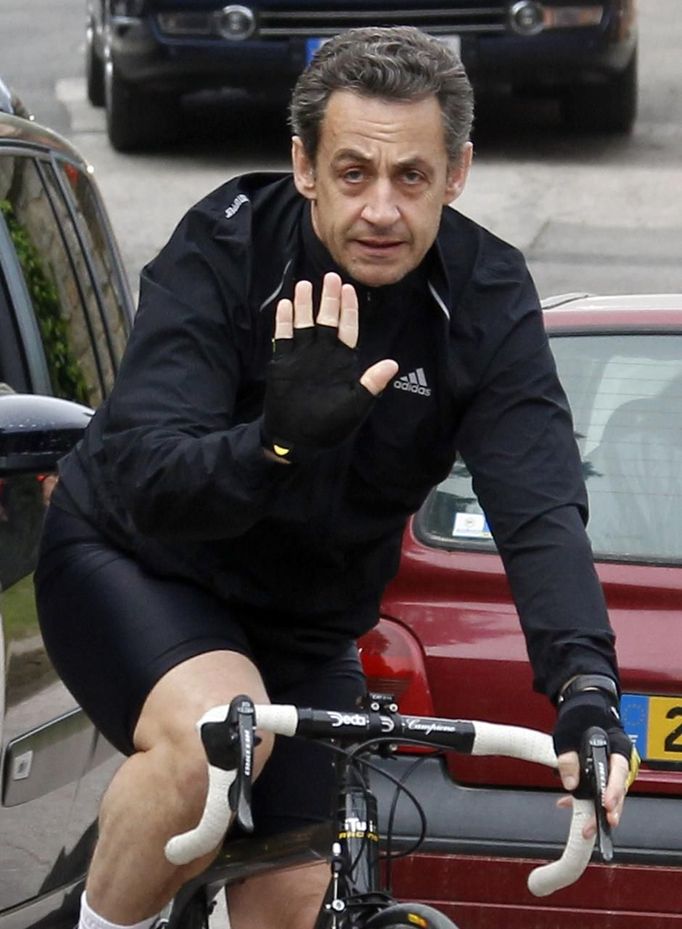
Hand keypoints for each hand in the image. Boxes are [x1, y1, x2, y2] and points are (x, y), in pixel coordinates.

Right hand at [263, 272, 397, 458]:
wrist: (298, 439)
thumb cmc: (329, 426)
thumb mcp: (355, 405)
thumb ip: (371, 384)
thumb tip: (393, 364)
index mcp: (342, 361)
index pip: (348, 328)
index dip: (349, 308)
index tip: (349, 289)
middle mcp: (322, 353)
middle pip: (326, 319)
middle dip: (328, 299)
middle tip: (330, 277)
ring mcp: (301, 357)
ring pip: (304, 323)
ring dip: (303, 305)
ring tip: (304, 285)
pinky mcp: (283, 363)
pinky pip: (283, 338)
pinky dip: (283, 323)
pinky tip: (285, 306)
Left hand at [553, 690, 638, 838]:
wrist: (582, 706)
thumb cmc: (580, 715)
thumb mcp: (567, 731)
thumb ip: (568, 756)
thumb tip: (570, 782)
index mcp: (618, 745)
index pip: (620, 770)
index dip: (614, 790)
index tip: (607, 805)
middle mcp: (618, 759)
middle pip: (617, 789)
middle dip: (608, 811)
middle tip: (599, 826)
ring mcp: (611, 768)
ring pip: (608, 794)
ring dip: (596, 810)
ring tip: (585, 827)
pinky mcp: (601, 773)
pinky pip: (596, 790)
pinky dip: (584, 799)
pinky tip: (567, 804)